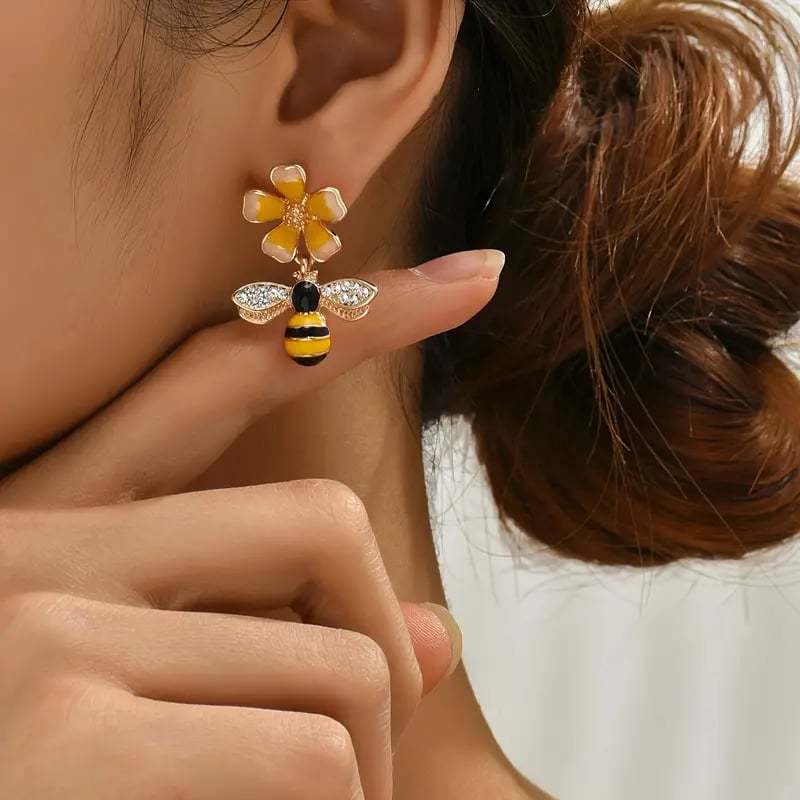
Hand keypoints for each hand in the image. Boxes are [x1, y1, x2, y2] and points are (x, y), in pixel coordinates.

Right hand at [0, 251, 500, 799]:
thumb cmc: (42, 769)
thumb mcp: (131, 694)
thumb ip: (266, 639)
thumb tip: (438, 632)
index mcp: (47, 526)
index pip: (227, 370)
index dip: (365, 316)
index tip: (473, 277)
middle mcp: (38, 558)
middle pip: (324, 525)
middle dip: (382, 643)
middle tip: (377, 750)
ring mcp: (45, 648)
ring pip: (339, 664)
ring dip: (364, 766)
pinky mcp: (68, 755)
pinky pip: (305, 756)